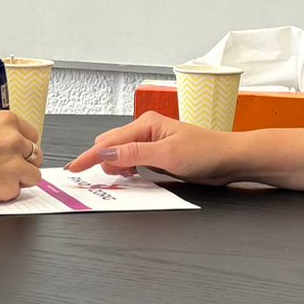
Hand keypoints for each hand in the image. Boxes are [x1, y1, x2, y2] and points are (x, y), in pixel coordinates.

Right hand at [0, 110, 41, 204]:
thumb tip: (12, 144)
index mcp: (6, 121)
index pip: (32, 134)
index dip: (24, 146)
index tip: (18, 152)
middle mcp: (13, 140)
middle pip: (35, 154)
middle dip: (24, 162)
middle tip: (7, 167)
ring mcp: (13, 164)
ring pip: (33, 175)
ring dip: (20, 179)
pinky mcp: (8, 186)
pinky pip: (17, 191)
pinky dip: (5, 192)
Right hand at [65, 112, 244, 184]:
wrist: (230, 159)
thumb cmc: (207, 152)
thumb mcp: (167, 155)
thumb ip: (134, 153)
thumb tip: (105, 153)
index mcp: (146, 124)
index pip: (108, 142)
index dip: (89, 157)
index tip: (73, 169)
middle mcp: (146, 131)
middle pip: (110, 146)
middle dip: (101, 162)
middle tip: (95, 179)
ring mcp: (152, 143)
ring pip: (120, 154)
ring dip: (115, 167)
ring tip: (119, 179)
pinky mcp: (158, 155)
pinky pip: (133, 161)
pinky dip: (126, 169)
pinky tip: (131, 177)